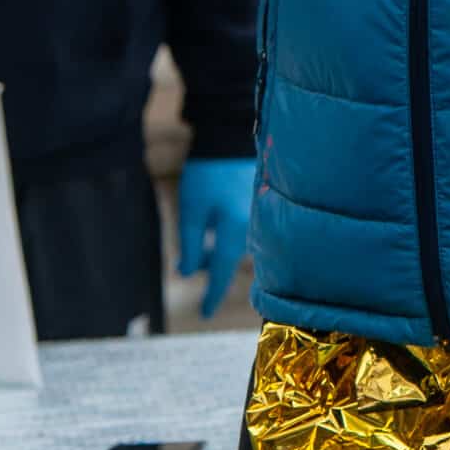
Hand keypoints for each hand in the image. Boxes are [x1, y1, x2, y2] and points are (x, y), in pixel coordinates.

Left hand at [177, 157, 256, 318]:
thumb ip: (192, 244)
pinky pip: (247, 231)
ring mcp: (260, 214)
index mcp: (235, 231)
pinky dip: (233, 238)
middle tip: (199, 278)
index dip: (212, 295)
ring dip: (224, 254)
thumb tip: (188, 273)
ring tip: (207, 255)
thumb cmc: (207, 172)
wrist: (228, 134)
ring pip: (242, 246)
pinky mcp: (260, 203)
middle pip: (234, 261)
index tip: (203, 315)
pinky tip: (222, 233)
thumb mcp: (191, 209)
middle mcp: (253, 227)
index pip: (223, 272)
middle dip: (216, 272)